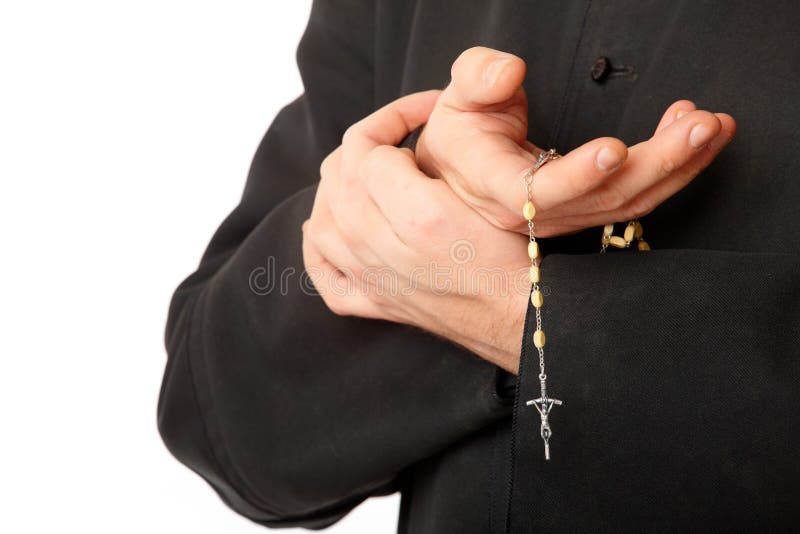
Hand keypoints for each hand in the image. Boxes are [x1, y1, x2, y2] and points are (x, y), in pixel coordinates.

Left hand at [303, 91, 528, 372]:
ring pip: (321, 216)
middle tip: (403, 135)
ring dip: (338, 183)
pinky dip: (318, 246)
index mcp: (416, 216)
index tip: (427, 110)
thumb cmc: (519, 254)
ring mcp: (370, 278)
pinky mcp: (373, 302)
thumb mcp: (488, 194)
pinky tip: (330, 227)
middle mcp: (381, 248)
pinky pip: (323, 273)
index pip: (367, 145)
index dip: (398, 113)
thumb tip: (400, 143)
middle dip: (367, 140)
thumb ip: (439, 160)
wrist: (522, 316)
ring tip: (371, 170)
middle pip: (337, 174)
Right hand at [416, 46, 736, 235]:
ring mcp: (564, 216)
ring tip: (711, 126)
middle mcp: (533, 211)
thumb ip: (477, 77)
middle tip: (699, 124)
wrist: (464, 169)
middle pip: (601, 199)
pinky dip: (672, 170)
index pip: (537, 192)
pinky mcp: (587, 210)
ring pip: (628, 203)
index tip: (615, 149)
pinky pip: (635, 198)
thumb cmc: (462, 131)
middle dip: (657, 163)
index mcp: (493, 185)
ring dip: (677, 167)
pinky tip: (694, 137)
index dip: (578, 176)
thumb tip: (508, 72)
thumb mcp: (457, 96)